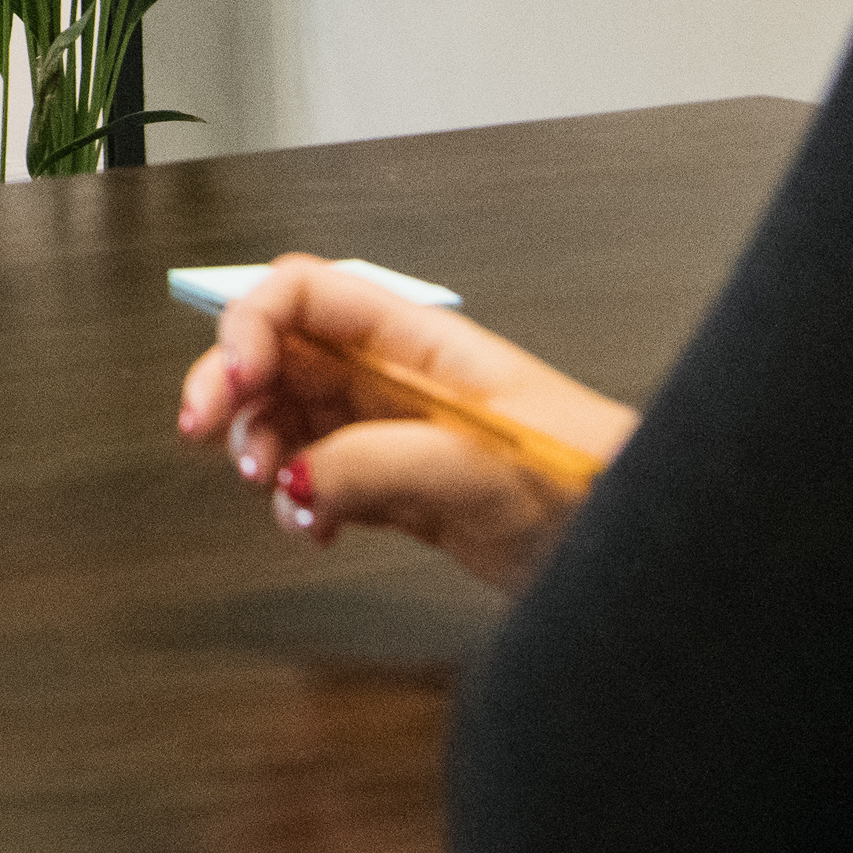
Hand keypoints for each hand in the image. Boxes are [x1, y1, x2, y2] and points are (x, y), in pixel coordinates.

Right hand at [171, 254, 634, 595]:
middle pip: (281, 352)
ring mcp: (396, 432)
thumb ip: (378, 465)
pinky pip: (319, 478)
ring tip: (280, 496)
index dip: (250, 325)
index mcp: (418, 344)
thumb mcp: (480, 471)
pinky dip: (300, 502)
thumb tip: (296, 477)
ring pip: (291, 417)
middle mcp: (398, 378)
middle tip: (207, 436)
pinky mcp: (401, 487)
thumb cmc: (591, 487)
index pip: (305, 294)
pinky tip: (317, 529)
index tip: (229, 383)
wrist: (645, 558)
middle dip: (231, 388)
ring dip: (262, 452)